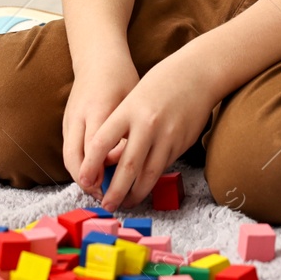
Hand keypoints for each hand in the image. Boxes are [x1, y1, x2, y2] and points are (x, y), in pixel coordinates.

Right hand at [62, 51, 139, 189]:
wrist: (96, 57)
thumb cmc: (120, 78)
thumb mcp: (131, 101)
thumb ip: (128, 130)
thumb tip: (129, 163)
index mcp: (98, 109)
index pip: (95, 148)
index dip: (101, 172)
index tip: (112, 188)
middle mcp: (78, 117)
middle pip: (74, 159)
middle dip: (87, 182)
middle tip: (104, 197)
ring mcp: (69, 120)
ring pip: (69, 158)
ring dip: (82, 178)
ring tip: (101, 191)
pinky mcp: (66, 123)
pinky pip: (69, 151)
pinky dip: (80, 167)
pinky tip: (96, 176)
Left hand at [79, 54, 219, 212]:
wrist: (196, 74)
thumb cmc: (159, 83)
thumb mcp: (132, 98)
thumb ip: (120, 127)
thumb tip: (107, 161)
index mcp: (128, 110)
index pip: (102, 144)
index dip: (91, 166)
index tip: (84, 181)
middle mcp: (147, 125)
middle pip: (127, 168)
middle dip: (115, 191)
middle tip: (107, 205)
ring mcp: (167, 136)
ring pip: (149, 174)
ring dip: (136, 193)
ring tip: (126, 202)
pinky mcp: (181, 144)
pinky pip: (163, 167)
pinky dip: (151, 179)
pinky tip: (145, 185)